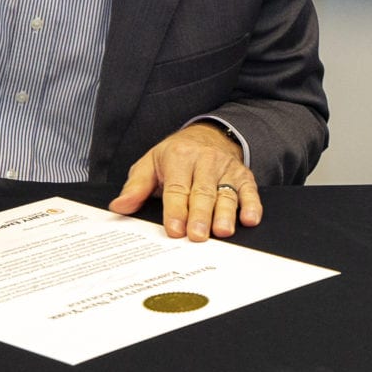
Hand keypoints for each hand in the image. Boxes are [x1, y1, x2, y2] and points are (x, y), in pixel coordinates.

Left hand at [110, 123, 259, 240]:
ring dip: (226, 213)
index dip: (176, 209)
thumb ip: (136, 187)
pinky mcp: (244, 176)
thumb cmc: (175, 156)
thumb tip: (119, 207)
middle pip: (203, 192)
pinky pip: (249, 191)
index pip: (177, 187)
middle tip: (197, 236)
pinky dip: (252, 205)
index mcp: (179, 157)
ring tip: (222, 231)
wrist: (208, 135)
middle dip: (200, 214)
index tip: (175, 229)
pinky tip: (250, 219)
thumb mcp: (150, 164)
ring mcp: (226, 169)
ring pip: (226, 193)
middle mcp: (205, 161)